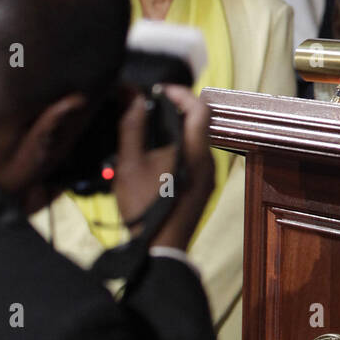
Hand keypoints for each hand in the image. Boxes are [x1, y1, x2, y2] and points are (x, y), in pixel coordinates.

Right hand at [113, 85, 214, 253]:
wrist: (159, 249)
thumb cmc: (144, 206)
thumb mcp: (130, 163)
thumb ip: (132, 125)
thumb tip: (130, 93)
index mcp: (195, 151)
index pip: (200, 108)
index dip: (181, 93)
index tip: (159, 90)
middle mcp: (209, 160)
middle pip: (200, 121)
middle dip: (177, 108)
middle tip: (151, 104)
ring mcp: (209, 175)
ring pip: (198, 139)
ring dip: (178, 127)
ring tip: (150, 125)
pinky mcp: (204, 186)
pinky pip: (196, 154)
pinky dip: (181, 144)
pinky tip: (158, 151)